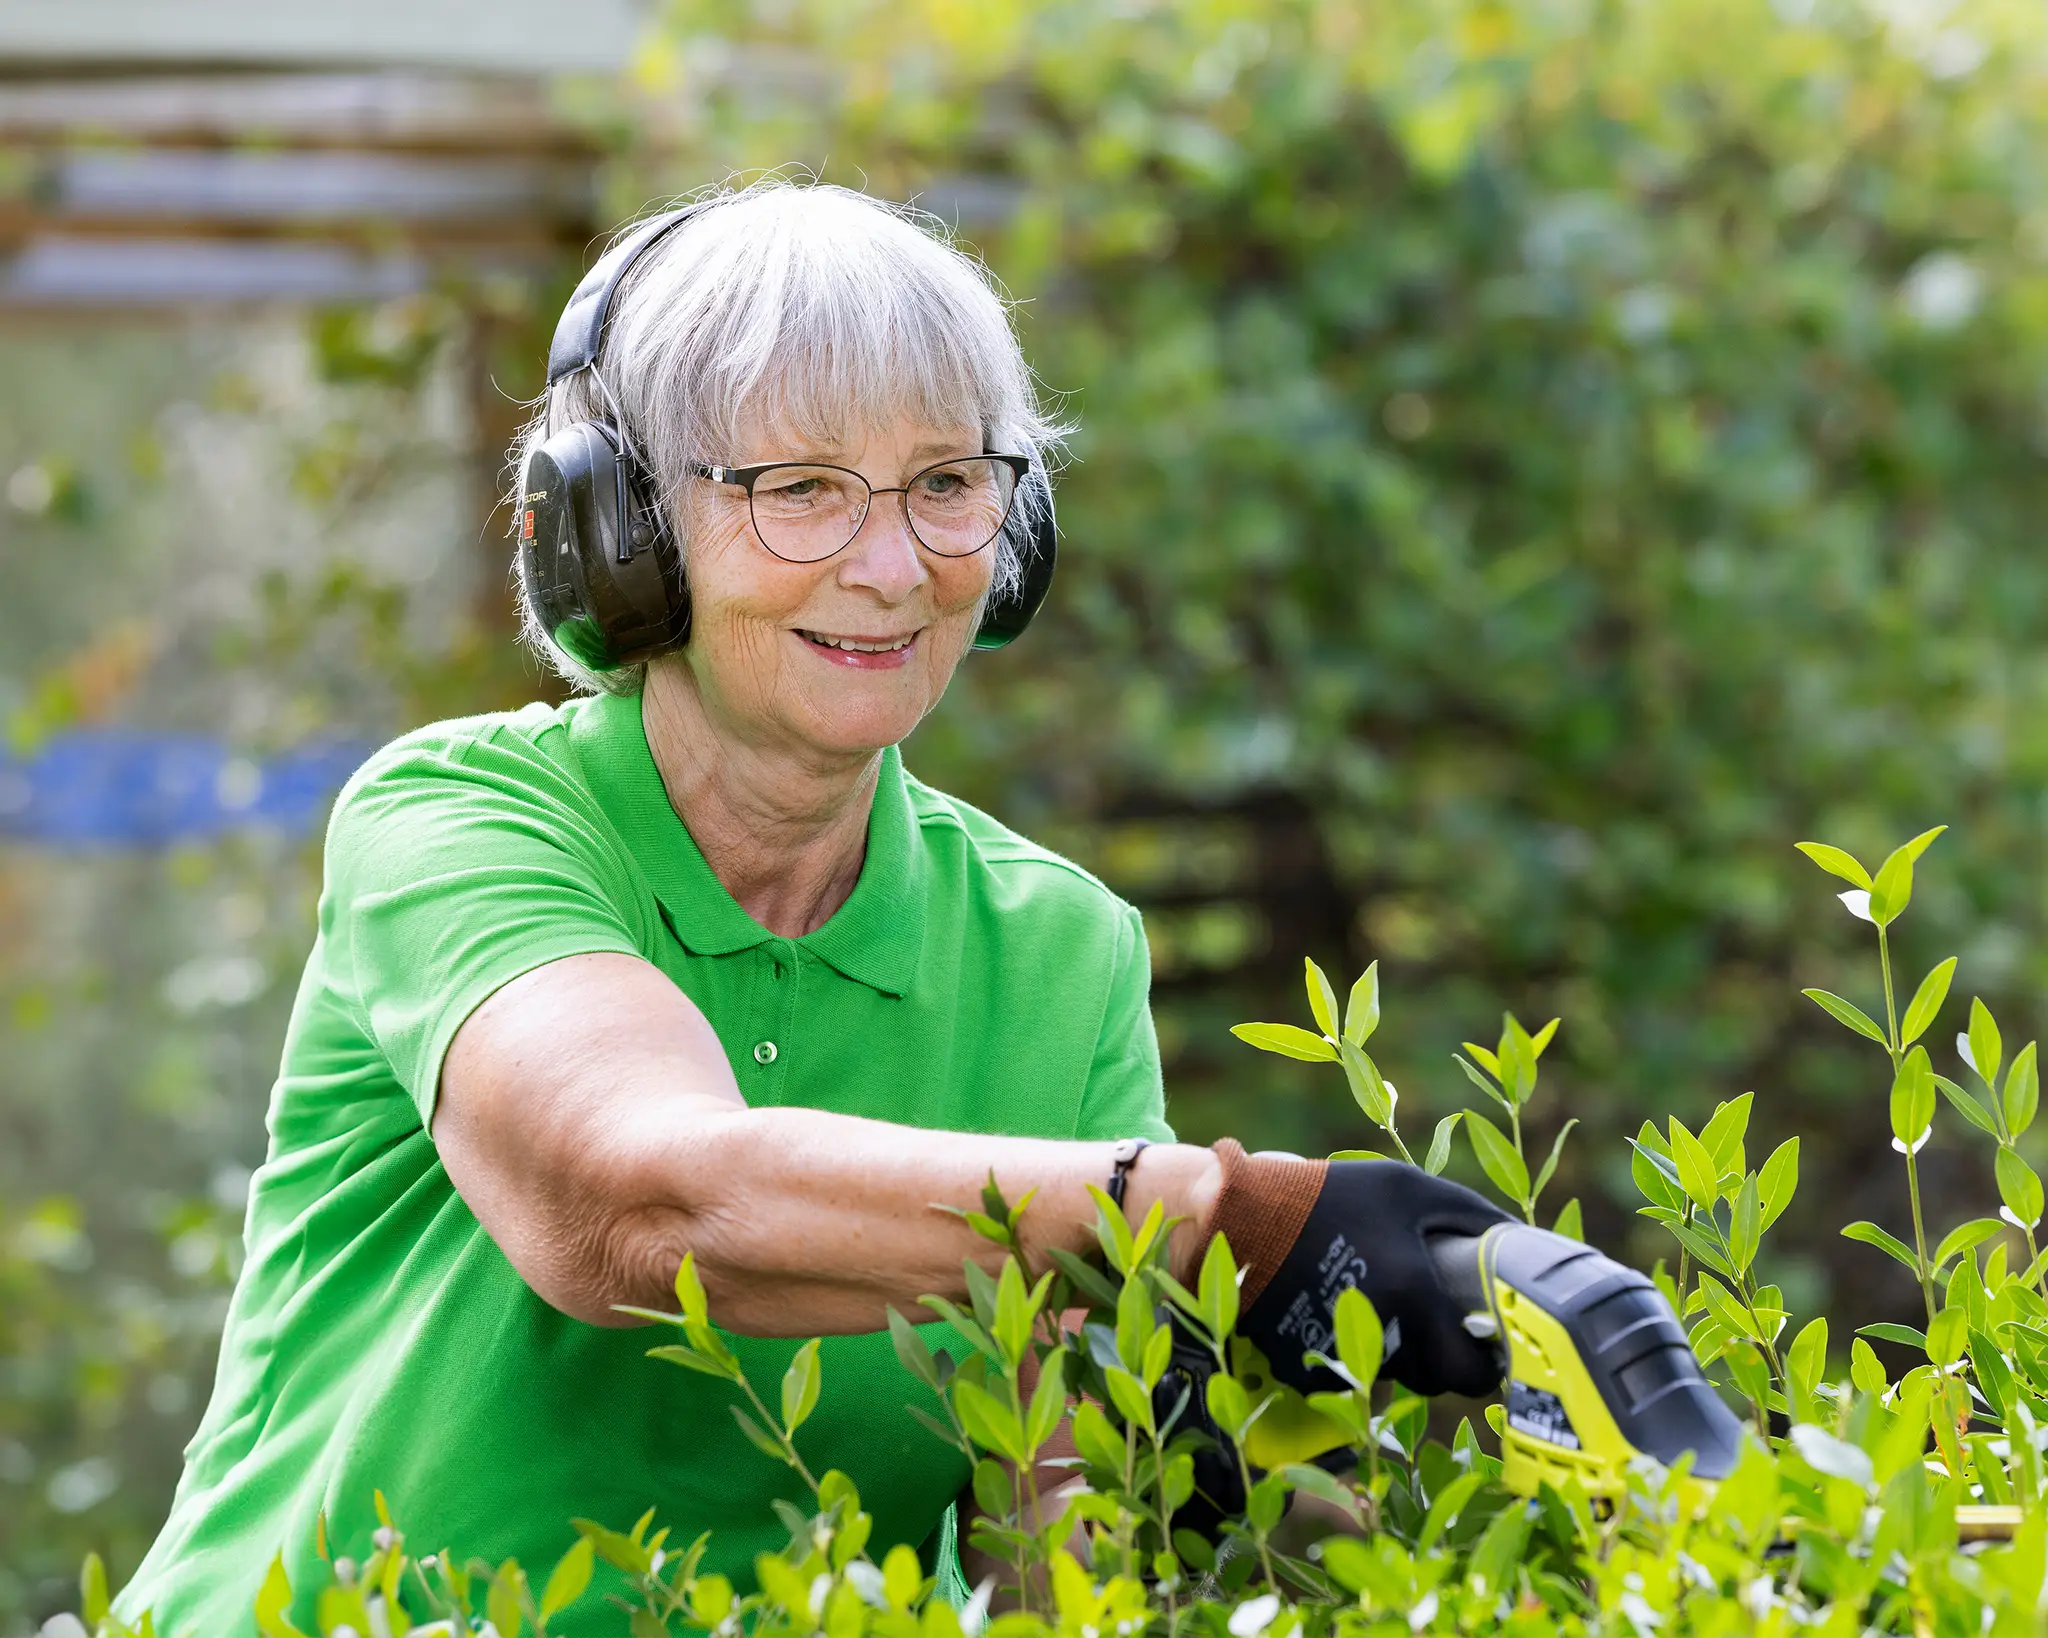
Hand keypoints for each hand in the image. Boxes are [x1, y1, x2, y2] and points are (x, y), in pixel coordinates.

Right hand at [1211, 1144, 1510, 1398]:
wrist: (1239, 1215)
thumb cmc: (1330, 1196)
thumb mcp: (1405, 1188)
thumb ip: (1470, 1214)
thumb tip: (1518, 1242)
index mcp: (1412, 1293)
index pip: (1467, 1373)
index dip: (1481, 1368)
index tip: (1480, 1347)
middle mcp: (1378, 1334)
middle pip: (1429, 1379)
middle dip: (1435, 1355)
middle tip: (1427, 1317)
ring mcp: (1337, 1356)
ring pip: (1387, 1375)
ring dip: (1392, 1350)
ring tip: (1376, 1303)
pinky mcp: (1301, 1365)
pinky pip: (1342, 1373)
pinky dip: (1346, 1351)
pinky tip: (1335, 1311)